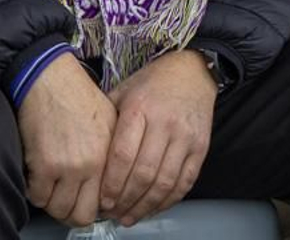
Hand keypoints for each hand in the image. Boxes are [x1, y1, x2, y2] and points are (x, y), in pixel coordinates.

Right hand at [16, 53, 115, 226]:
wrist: (47, 76)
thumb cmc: (74, 93)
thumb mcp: (108, 121)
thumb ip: (109, 154)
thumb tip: (105, 184)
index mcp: (109, 155)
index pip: (105, 204)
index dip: (92, 207)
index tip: (82, 202)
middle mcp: (91, 164)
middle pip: (81, 214)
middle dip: (70, 211)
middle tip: (63, 199)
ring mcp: (67, 167)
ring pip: (58, 209)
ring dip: (50, 201)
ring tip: (48, 186)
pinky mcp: (43, 165)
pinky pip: (37, 196)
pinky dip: (34, 190)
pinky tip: (35, 176)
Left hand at [101, 50, 215, 226]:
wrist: (193, 72)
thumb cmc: (153, 83)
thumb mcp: (124, 91)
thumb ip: (108, 120)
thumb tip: (88, 154)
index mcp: (139, 108)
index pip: (123, 155)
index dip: (111, 183)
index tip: (102, 200)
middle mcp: (164, 123)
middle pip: (143, 173)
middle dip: (125, 200)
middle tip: (112, 213)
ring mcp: (185, 137)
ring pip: (165, 183)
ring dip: (145, 206)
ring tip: (129, 217)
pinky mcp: (201, 147)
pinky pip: (184, 182)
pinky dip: (168, 200)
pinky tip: (153, 208)